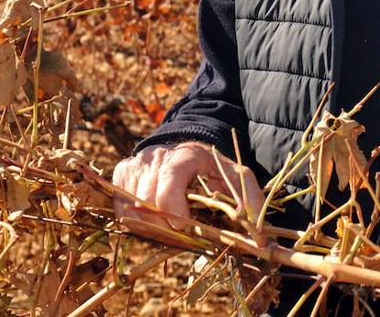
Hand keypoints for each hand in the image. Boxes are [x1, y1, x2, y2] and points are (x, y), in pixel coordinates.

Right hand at [112, 140, 263, 234]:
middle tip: (179, 233)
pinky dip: (134, 221)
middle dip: (162, 224)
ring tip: (168, 226)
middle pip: (147, 200)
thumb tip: (259, 235)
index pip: (170, 179)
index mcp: (186, 154)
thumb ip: (249, 200)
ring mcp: (136, 163)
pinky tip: (152, 219)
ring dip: (148, 226)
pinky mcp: (122, 172)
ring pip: (131, 207)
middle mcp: (156, 156)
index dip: (172, 207)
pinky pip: (119, 207)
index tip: (181, 225)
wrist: (186, 145)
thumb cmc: (213, 166)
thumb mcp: (237, 176)